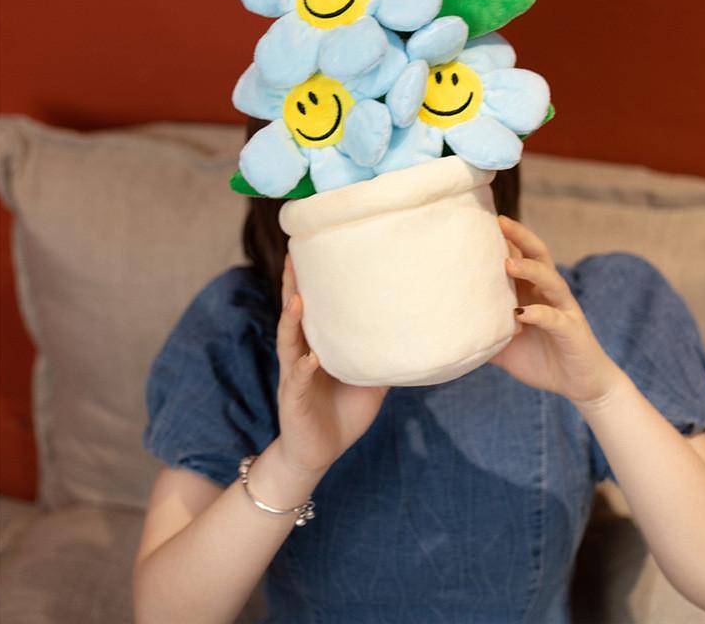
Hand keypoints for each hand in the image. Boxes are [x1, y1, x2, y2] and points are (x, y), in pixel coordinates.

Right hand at [275, 253, 388, 474]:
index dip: (311, 281)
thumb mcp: (370, 382)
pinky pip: (297, 381)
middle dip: (291, 286)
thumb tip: (415, 338)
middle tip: (292, 256)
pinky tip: (309, 358)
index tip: (313, 251)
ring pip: (289, 342)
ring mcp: (294, 376)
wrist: (318, 453)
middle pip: (293, 314)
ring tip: (297, 299)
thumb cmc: (342, 412)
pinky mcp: (293, 400)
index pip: (313, 308)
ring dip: (292, 320)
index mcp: (317, 346)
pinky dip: (303, 369)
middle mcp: (301, 354)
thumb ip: (382, 359)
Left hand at [490, 215, 624, 404]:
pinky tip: (523, 314)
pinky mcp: (572, 331)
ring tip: (508, 263)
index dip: (505, 239)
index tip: (481, 221)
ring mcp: (563, 309)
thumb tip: (446, 332)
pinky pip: (555, 318)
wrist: (580, 384)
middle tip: (500, 222)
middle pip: (538, 255)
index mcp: (531, 292)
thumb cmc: (540, 359)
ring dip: (530, 269)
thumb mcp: (505, 345)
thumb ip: (483, 334)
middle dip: (520, 237)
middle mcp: (548, 294)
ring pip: (549, 279)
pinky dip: (540, 314)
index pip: (520, 256)